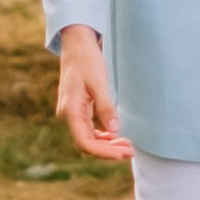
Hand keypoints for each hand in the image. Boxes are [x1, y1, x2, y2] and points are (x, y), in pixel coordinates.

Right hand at [54, 26, 133, 160]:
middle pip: (87, 143)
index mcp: (71, 111)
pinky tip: (115, 136)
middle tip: (131, 152)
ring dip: (107, 144)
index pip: (85, 142)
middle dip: (109, 150)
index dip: (103, 152)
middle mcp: (68, 115)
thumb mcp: (98, 83)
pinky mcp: (78, 109)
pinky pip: (89, 129)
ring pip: (89, 137)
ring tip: (127, 146)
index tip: (121, 154)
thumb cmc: (86, 60)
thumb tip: (114, 131)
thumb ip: (105, 107)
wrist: (77, 45)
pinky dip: (102, 135)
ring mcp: (72, 113)